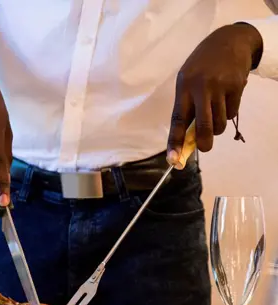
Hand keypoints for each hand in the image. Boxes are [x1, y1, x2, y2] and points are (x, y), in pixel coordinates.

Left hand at [167, 24, 262, 164]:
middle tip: (204, 147)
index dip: (175, 141)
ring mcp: (220, 86)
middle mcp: (201, 86)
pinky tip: (226, 98)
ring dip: (218, 126)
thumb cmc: (202, 66)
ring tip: (215, 111)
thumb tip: (186, 141)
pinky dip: (228, 112)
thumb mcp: (187, 79)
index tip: (173, 159)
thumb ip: (186, 107)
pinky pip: (232, 114)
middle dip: (204, 143)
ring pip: (219, 124)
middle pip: (203, 127)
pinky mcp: (236, 87)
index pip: (178, 119)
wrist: (229, 40)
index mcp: (184, 86)